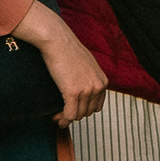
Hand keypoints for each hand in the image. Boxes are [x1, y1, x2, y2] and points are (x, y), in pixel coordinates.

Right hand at [15, 5, 108, 123]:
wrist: (58, 40)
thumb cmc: (68, 49)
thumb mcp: (86, 64)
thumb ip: (89, 77)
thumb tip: (82, 88)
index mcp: (102, 81)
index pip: (97, 106)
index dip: (84, 111)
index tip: (74, 111)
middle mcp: (97, 86)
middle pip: (87, 112)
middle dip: (75, 115)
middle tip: (62, 114)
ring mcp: (87, 90)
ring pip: (78, 115)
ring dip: (67, 118)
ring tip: (57, 116)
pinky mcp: (73, 92)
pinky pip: (69, 115)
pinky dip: (63, 120)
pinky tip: (56, 118)